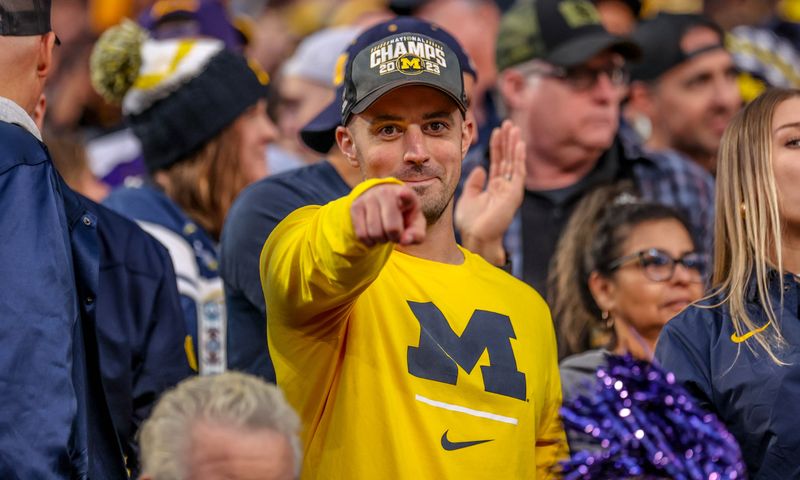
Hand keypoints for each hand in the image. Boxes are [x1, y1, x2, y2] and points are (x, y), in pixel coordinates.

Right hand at [351, 183, 425, 246]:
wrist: (382, 202)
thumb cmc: (404, 215)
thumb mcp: (415, 225)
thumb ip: (416, 235)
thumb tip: (404, 241)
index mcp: (406, 194)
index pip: (406, 195)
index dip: (405, 196)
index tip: (403, 194)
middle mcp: (386, 192)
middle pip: (391, 228)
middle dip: (394, 238)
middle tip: (395, 234)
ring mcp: (369, 198)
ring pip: (374, 233)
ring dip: (381, 240)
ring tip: (384, 232)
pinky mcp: (355, 206)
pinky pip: (361, 235)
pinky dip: (369, 241)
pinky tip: (374, 235)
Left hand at [455, 120, 525, 264]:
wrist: (476, 237)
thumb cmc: (471, 222)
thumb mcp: (468, 197)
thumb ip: (474, 183)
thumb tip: (479, 169)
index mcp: (495, 186)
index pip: (498, 161)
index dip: (497, 146)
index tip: (496, 130)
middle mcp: (505, 186)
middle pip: (508, 159)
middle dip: (508, 141)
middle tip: (508, 123)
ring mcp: (511, 190)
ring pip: (514, 163)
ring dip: (515, 145)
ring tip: (514, 129)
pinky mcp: (514, 195)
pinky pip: (518, 173)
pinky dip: (519, 159)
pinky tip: (519, 145)